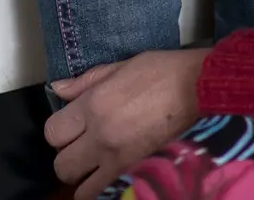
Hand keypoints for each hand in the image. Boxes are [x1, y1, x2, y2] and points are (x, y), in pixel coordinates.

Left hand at [45, 47, 211, 199]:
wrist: (201, 89)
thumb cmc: (162, 71)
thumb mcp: (121, 66)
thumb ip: (86, 81)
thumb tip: (57, 88)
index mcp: (93, 105)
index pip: (52, 132)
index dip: (59, 130)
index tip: (71, 126)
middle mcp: (100, 136)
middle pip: (61, 165)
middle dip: (68, 156)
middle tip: (82, 146)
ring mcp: (119, 159)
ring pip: (80, 188)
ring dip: (84, 177)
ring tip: (96, 164)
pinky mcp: (137, 172)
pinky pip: (106, 193)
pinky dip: (102, 188)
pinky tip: (110, 174)